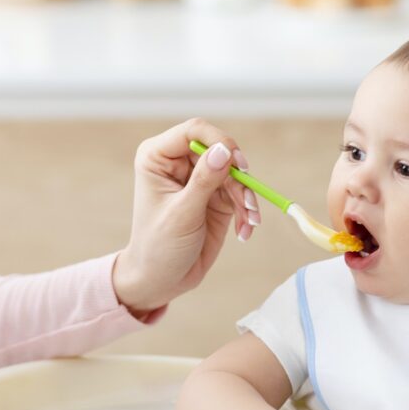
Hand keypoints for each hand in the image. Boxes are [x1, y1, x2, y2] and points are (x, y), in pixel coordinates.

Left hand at [113, 118, 260, 316]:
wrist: (161, 279)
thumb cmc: (159, 246)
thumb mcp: (182, 214)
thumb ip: (204, 181)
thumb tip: (224, 150)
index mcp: (158, 157)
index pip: (194, 130)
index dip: (219, 141)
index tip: (236, 164)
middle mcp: (180, 163)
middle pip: (221, 151)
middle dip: (238, 177)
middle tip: (247, 202)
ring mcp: (200, 179)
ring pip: (235, 173)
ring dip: (246, 197)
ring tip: (249, 221)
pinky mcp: (216, 197)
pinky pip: (240, 194)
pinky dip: (247, 211)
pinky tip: (245, 230)